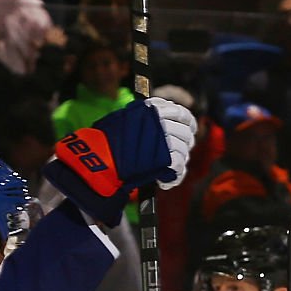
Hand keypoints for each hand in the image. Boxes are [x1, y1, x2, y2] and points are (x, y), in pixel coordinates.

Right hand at [43, 98, 196, 226]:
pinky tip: (164, 182)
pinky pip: (179, 166)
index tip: (190, 130)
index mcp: (152, 109)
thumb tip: (169, 125)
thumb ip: (147, 121)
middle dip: (185, 146)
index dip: (188, 123)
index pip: (182, 113)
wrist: (99, 158)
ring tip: (166, 171)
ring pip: (183, 151)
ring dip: (178, 163)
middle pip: (185, 134)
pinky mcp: (165, 157)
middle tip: (178, 155)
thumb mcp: (126, 120)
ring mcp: (164, 138)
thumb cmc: (108, 141)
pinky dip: (174, 177)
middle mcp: (161, 121)